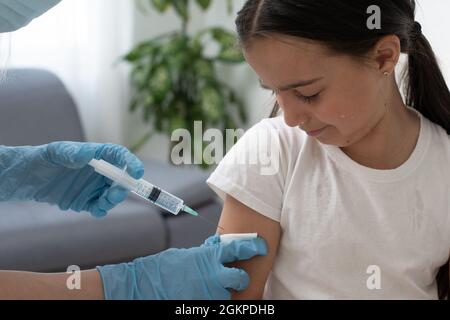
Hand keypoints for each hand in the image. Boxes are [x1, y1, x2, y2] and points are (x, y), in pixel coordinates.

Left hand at [0, 142, 143, 216]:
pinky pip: (101, 207)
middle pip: (121, 178)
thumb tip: (87, 155)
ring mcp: (95, 186)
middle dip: (124, 186)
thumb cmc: (45, 158)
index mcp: (97, 155)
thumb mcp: (56, 152)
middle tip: (117, 192)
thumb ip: (71, 153)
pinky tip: (96, 209)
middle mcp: (100, 171)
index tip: (137, 171)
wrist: (30, 177)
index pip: (119, 156)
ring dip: (113, 199)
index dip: (131, 162)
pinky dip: (102, 209)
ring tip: (103, 203)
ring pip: (113, 194)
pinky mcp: (87, 200)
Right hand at [97, 235, 267, 299]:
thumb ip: (205, 254)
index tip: (261, 246)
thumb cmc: (162, 269)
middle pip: (241, 279)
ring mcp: (210, 295)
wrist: (142, 286)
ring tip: (202, 288)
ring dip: (220, 293)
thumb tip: (215, 248)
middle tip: (235, 279)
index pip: (240, 248)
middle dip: (240, 279)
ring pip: (227, 296)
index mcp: (210, 257)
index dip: (253, 246)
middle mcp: (214, 277)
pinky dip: (209, 301)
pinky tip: (197, 295)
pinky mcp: (203, 307)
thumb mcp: (187, 255)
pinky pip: (215, 304)